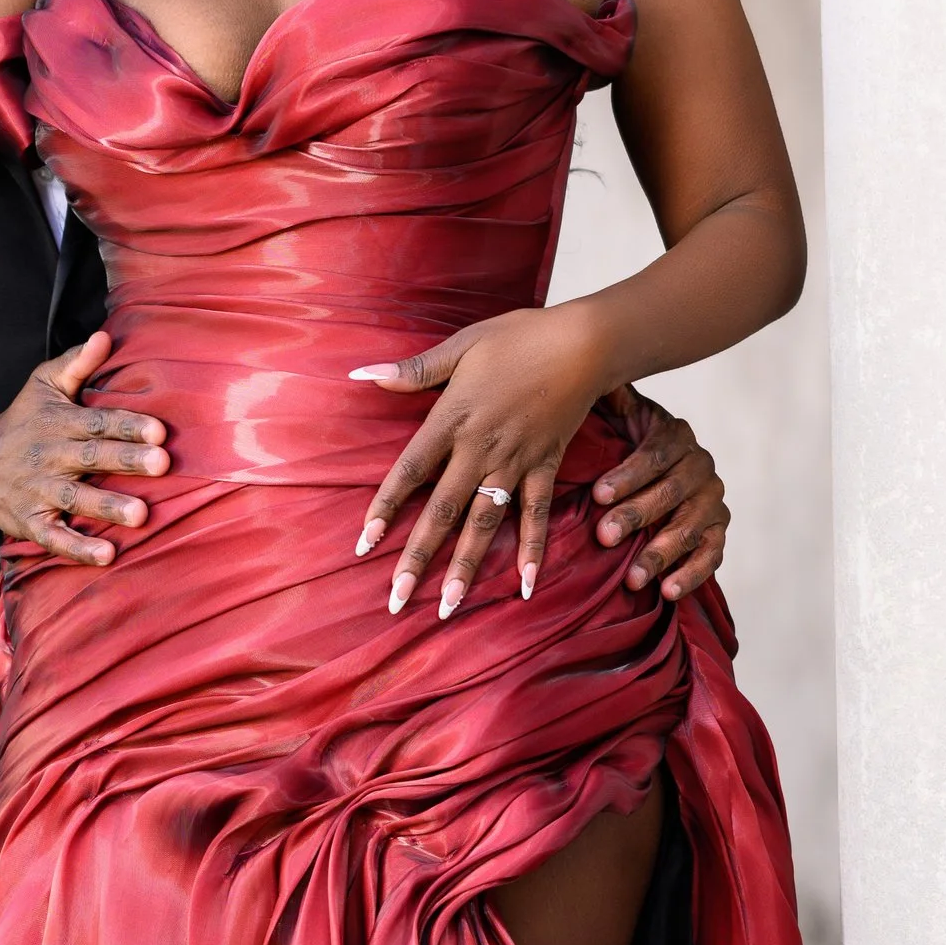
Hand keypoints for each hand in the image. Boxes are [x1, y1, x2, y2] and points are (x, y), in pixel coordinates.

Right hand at [0, 334, 169, 566]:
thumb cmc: (21, 421)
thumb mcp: (42, 385)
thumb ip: (76, 364)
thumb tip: (105, 336)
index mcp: (59, 423)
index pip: (98, 422)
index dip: (127, 426)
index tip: (158, 430)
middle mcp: (51, 457)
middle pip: (91, 457)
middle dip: (126, 461)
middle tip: (161, 464)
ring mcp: (40, 492)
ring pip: (75, 498)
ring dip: (107, 506)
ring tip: (140, 514)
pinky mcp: (32, 522)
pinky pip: (54, 537)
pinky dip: (78, 548)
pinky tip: (106, 555)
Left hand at [350, 306, 608, 616]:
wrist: (585, 342)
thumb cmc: (519, 337)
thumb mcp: (460, 346)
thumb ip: (412, 370)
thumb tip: (361, 373)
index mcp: (452, 419)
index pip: (409, 471)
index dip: (385, 508)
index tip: (364, 544)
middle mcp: (480, 448)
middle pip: (442, 510)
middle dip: (418, 557)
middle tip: (396, 600)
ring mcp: (515, 461)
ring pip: (485, 522)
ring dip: (466, 566)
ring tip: (449, 607)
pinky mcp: (546, 466)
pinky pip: (536, 514)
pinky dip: (532, 550)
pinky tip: (525, 586)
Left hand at [591, 390, 728, 601]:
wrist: (652, 477)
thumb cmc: (620, 446)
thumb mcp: (616, 419)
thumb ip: (610, 401)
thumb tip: (596, 376)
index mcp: (676, 436)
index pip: (657, 454)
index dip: (629, 474)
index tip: (598, 494)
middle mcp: (702, 467)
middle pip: (673, 492)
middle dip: (637, 515)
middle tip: (603, 536)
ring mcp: (713, 501)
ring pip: (692, 526)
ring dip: (661, 551)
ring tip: (633, 576)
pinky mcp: (718, 532)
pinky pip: (712, 554)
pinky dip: (692, 574)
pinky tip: (668, 591)